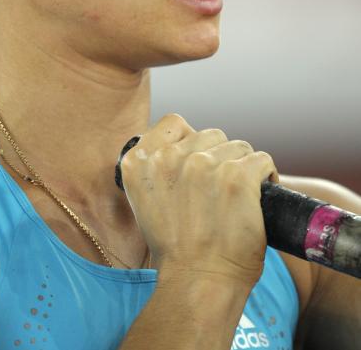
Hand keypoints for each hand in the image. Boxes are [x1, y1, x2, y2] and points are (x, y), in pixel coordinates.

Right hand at [120, 114, 278, 286]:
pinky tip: (261, 195)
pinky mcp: (236, 177)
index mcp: (139, 161)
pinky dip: (267, 175)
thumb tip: (186, 149)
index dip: (191, 140)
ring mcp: (202, 165)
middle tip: (222, 188)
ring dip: (243, 166)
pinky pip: (261, 159)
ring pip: (238, 146)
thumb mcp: (147, 201)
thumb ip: (159, 169)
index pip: (173, 123)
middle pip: (210, 135)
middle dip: (220, 156)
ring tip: (241, 195)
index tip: (198, 161)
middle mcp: (168, 157)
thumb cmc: (177, 249)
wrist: (197, 283)